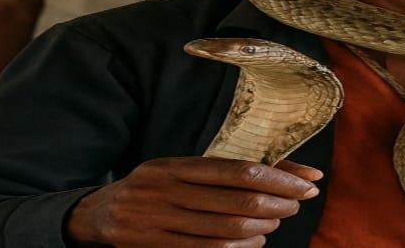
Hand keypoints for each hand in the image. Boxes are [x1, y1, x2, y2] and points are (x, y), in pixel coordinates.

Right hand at [64, 156, 321, 247]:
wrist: (96, 214)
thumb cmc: (155, 188)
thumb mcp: (184, 171)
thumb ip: (231, 171)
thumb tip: (300, 172)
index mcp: (174, 165)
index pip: (239, 170)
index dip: (279, 178)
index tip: (307, 184)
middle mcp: (164, 190)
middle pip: (237, 200)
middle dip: (277, 204)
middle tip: (294, 204)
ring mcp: (157, 221)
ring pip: (226, 230)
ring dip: (262, 228)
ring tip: (275, 223)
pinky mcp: (153, 246)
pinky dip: (239, 247)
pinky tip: (254, 242)